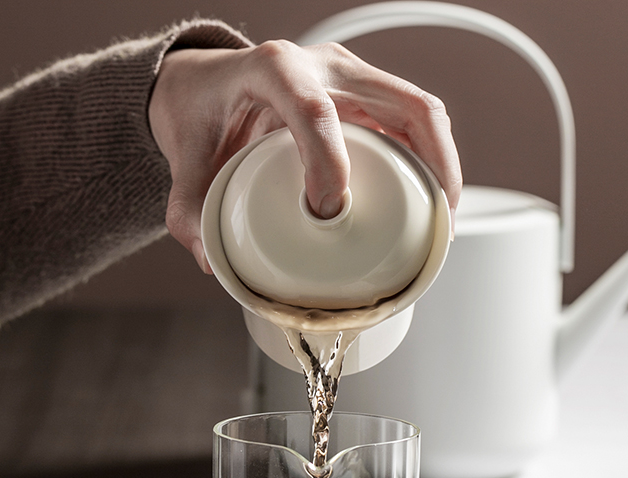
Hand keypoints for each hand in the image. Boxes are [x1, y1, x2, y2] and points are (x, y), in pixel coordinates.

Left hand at [148, 40, 461, 272]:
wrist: (209, 85)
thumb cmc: (202, 113)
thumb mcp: (183, 157)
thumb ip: (188, 208)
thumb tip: (209, 261)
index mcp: (275, 69)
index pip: (316, 110)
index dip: (330, 164)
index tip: (327, 214)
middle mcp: (324, 66)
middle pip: (405, 106)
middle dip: (432, 168)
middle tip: (435, 226)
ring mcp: (353, 80)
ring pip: (423, 114)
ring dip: (443, 168)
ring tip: (443, 222)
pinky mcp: (368, 99)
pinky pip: (415, 126)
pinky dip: (430, 165)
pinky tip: (428, 204)